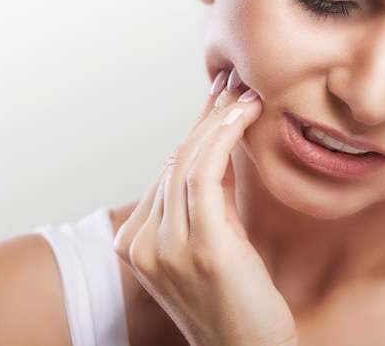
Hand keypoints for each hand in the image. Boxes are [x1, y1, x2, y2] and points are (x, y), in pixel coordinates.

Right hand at [114, 68, 297, 345]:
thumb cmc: (238, 303)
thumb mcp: (213, 245)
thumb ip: (206, 204)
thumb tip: (219, 151)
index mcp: (138, 244)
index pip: (166, 170)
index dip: (195, 129)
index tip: (219, 98)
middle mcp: (143, 244)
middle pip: (174, 160)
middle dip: (206, 114)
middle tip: (233, 81)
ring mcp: (167, 247)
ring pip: (187, 160)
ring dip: (219, 118)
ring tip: (246, 92)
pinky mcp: (201, 246)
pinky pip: (205, 174)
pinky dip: (224, 136)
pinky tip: (243, 114)